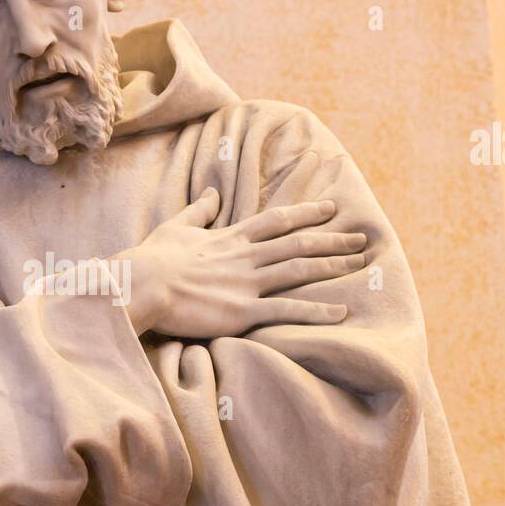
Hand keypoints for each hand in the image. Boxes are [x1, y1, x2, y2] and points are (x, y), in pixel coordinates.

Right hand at [110, 189, 366, 337]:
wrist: (142, 284)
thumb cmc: (152, 259)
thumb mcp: (176, 227)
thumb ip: (199, 211)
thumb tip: (213, 194)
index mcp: (231, 238)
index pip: (278, 220)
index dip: (307, 213)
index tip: (332, 208)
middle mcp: (246, 256)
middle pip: (299, 242)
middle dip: (333, 239)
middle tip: (362, 238)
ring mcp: (247, 283)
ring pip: (300, 269)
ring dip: (333, 265)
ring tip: (359, 264)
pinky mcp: (243, 311)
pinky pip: (288, 310)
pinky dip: (316, 311)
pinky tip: (341, 312)